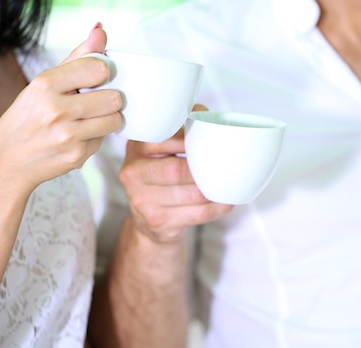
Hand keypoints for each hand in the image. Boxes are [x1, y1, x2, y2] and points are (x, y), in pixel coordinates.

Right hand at [0, 23, 121, 192]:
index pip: (98, 69)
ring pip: (114, 120)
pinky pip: (104, 140)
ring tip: (89, 119)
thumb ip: (76, 58)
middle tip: (94, 103)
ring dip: (107, 119)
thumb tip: (100, 32)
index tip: (94, 79)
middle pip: (113, 97)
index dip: (101, 74)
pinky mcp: (77, 156)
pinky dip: (95, 138)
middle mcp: (56, 110)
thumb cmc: (27, 119)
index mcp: (45, 85)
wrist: (9, 162)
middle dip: (108, 99)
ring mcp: (68, 136)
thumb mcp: (43, 84)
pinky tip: (77, 137)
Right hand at [119, 105, 232, 242]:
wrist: (147, 219)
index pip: (163, 140)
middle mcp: (132, 173)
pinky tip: (225, 202)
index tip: (207, 143)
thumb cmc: (161, 175)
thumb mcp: (160, 150)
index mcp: (136, 148)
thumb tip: (204, 113)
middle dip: (203, 170)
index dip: (188, 142)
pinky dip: (216, 208)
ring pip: (189, 194)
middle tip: (222, 166)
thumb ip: (180, 129)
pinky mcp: (157, 220)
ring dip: (214, 190)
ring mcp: (141, 200)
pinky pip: (196, 214)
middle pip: (175, 170)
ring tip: (228, 184)